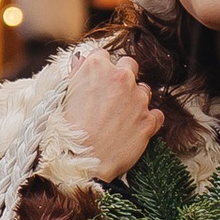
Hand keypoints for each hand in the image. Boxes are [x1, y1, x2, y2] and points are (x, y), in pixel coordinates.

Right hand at [60, 41, 160, 178]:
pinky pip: (156, 114)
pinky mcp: (149, 120)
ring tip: (120, 119)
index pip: (103, 56)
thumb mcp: (64, 96)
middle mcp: (121, 77)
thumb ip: (77, 74)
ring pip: (144, 89)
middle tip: (111, 98)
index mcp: (97, 67)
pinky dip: (148, 120)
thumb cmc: (65, 131)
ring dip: (136, 100)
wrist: (80, 163)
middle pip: (129, 66)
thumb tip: (81, 60)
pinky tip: (133, 130)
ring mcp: (138, 98)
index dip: (100, 71)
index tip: (97, 83)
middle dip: (122, 78)